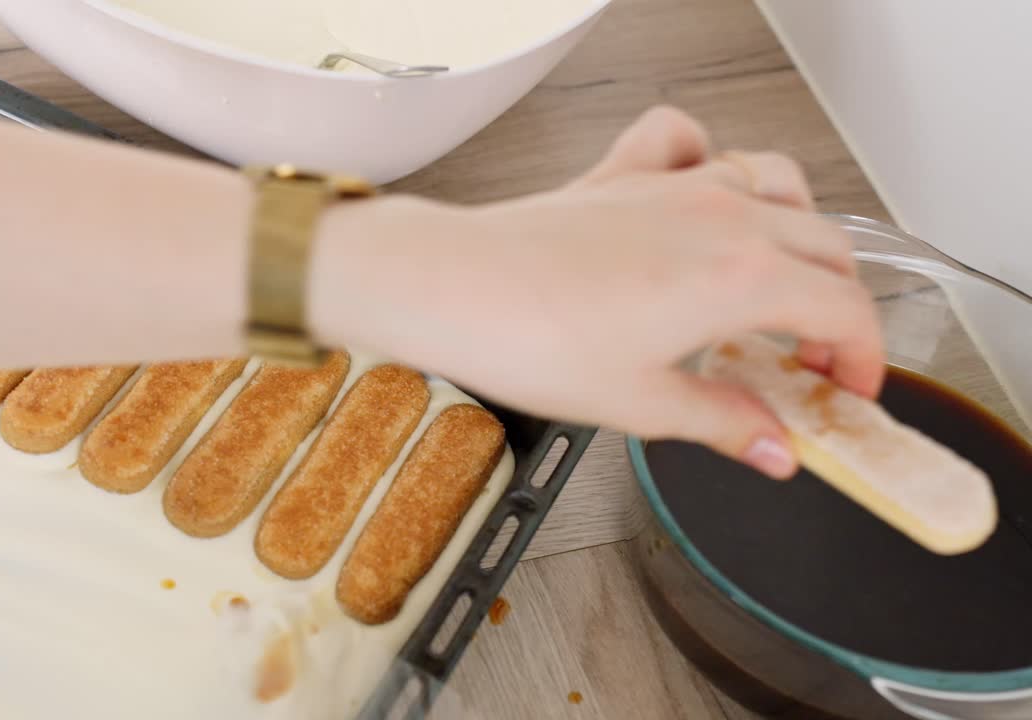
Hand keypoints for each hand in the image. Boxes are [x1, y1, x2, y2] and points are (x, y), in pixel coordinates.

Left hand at [315, 106, 884, 478]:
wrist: (453, 288)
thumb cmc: (532, 342)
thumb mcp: (643, 404)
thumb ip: (725, 422)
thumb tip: (775, 449)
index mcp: (741, 278)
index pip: (845, 308)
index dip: (863, 357)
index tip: (846, 391)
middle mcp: (721, 217)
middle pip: (827, 245)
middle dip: (838, 304)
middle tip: (812, 359)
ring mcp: (673, 185)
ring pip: (777, 180)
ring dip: (796, 228)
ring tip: (777, 281)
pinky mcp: (622, 174)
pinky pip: (686, 138)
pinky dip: (708, 158)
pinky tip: (700, 195)